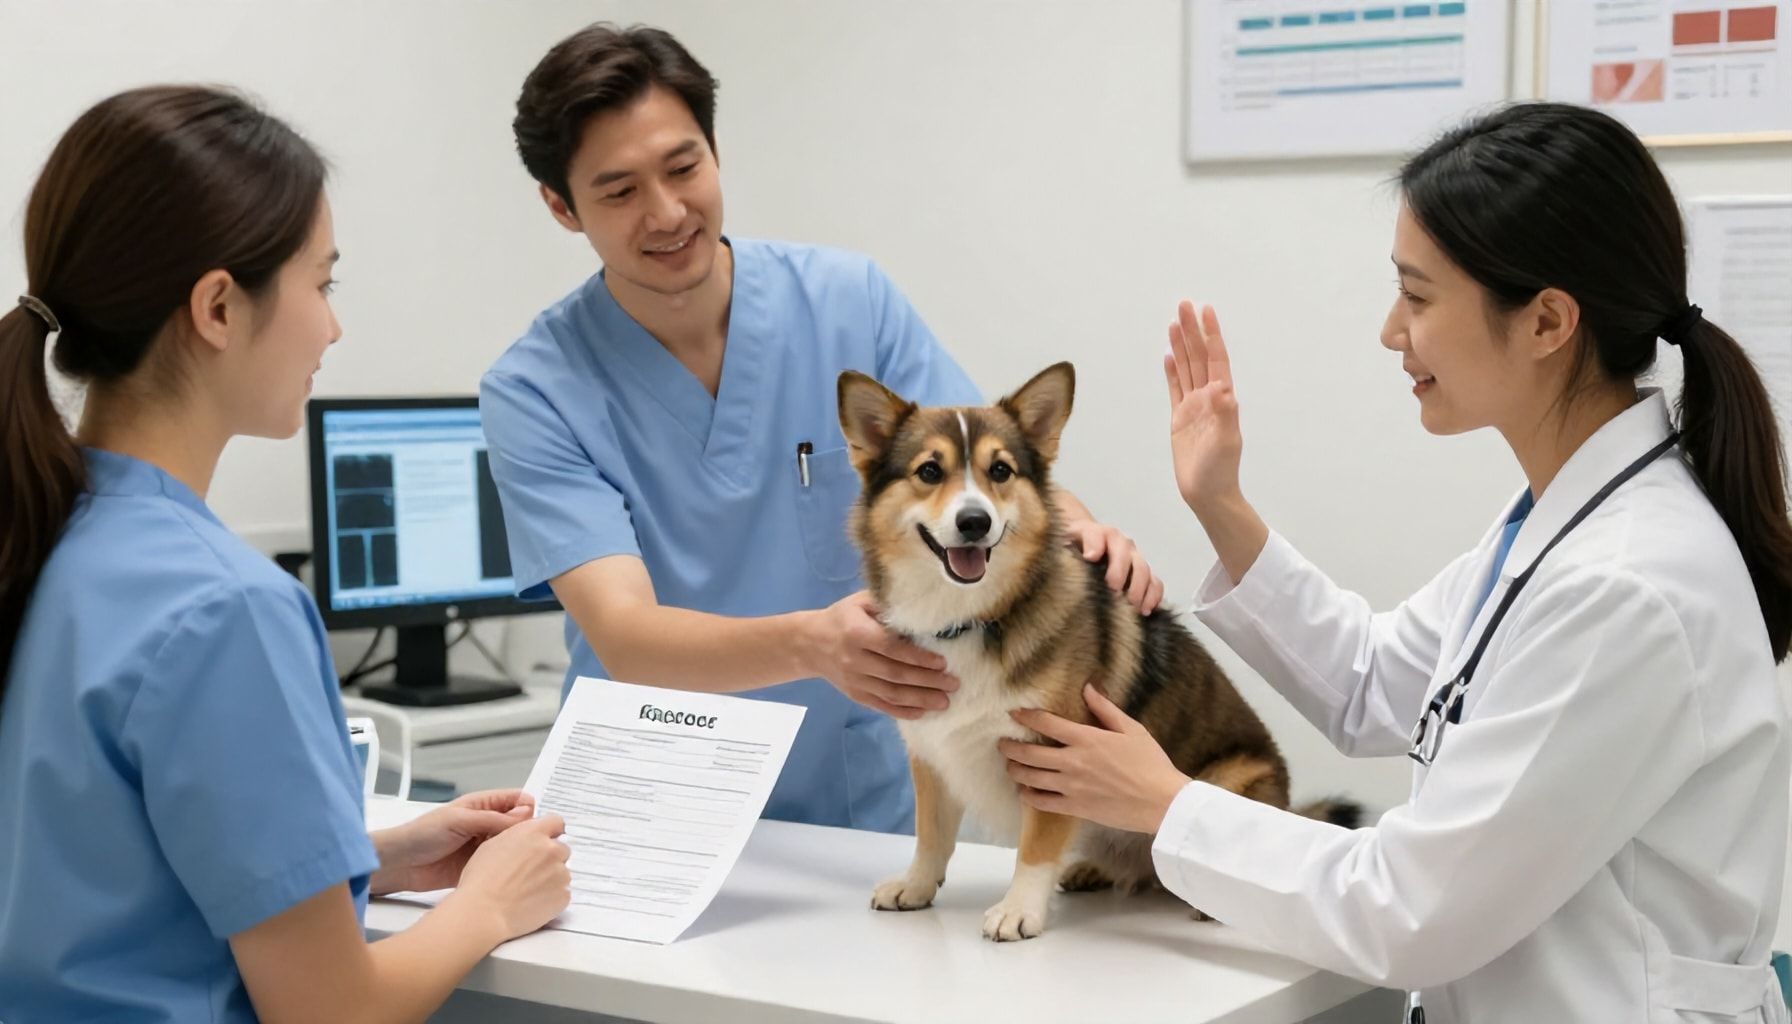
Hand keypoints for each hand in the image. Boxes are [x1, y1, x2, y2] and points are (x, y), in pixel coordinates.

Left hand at [370, 789, 535, 894]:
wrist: (401, 864)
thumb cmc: (423, 834)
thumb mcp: (460, 820)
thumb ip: (493, 818)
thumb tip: (527, 814)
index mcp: (483, 805)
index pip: (517, 800)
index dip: (532, 808)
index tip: (544, 821)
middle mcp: (487, 824)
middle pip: (519, 824)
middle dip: (532, 831)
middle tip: (546, 842)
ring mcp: (484, 846)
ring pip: (513, 846)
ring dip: (523, 851)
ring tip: (536, 860)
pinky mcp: (480, 867)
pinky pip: (502, 865)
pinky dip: (512, 868)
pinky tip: (521, 873)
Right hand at [447, 813, 572, 941]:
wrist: (484, 912)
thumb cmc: (481, 880)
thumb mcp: (492, 845)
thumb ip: (518, 837)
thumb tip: (528, 840)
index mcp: (534, 833)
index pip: (556, 822)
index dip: (551, 832)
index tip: (546, 840)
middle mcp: (552, 849)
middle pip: (562, 848)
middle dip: (550, 858)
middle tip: (531, 872)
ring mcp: (561, 873)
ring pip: (563, 872)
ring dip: (551, 878)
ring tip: (527, 891)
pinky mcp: (564, 895)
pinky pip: (562, 892)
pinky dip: (552, 897)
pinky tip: (532, 902)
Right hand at [805, 592, 957, 719]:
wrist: (809, 643)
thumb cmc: (842, 618)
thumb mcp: (860, 602)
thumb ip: (886, 605)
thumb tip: (921, 609)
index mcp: (857, 633)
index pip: (891, 648)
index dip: (918, 657)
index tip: (942, 662)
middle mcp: (855, 660)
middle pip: (895, 674)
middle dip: (927, 681)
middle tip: (953, 684)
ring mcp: (854, 681)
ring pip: (891, 694)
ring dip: (920, 699)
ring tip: (944, 702)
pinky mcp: (855, 695)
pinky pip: (881, 706)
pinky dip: (902, 711)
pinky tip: (922, 712)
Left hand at [1000, 685, 1190, 833]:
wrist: (1161, 802)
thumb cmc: (1150, 763)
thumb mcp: (1132, 730)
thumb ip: (1106, 709)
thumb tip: (1088, 689)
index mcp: (1087, 739)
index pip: (1046, 724)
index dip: (1025, 717)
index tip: (1014, 714)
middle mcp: (1073, 762)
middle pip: (1029, 753)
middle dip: (1010, 747)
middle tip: (1002, 744)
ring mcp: (1071, 787)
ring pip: (1030, 778)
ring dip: (1015, 771)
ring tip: (1010, 766)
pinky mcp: (1075, 808)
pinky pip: (1042, 803)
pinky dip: (1028, 796)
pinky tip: (1025, 791)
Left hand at [1062, 518, 1164, 613]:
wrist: (1085, 544)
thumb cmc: (1073, 548)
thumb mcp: (1062, 544)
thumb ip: (1065, 551)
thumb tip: (1083, 559)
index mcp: (1098, 533)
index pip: (1098, 534)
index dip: (1095, 544)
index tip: (1090, 557)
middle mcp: (1120, 543)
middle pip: (1125, 553)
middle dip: (1120, 573)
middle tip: (1113, 592)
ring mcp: (1134, 558)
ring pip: (1143, 569)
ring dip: (1139, 589)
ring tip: (1130, 607)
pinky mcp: (1143, 574)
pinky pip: (1155, 584)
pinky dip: (1153, 597)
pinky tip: (1144, 611)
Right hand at [1165, 301, 1243, 516]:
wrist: (1208, 493)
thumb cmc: (1220, 470)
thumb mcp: (1225, 442)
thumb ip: (1225, 413)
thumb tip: (1222, 387)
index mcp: (1221, 399)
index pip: (1216, 360)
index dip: (1211, 335)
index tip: (1205, 311)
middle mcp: (1209, 398)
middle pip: (1199, 357)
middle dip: (1192, 331)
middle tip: (1184, 304)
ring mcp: (1194, 407)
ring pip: (1187, 368)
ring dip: (1182, 345)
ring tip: (1174, 322)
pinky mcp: (1181, 418)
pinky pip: (1175, 388)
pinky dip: (1173, 371)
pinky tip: (1170, 356)